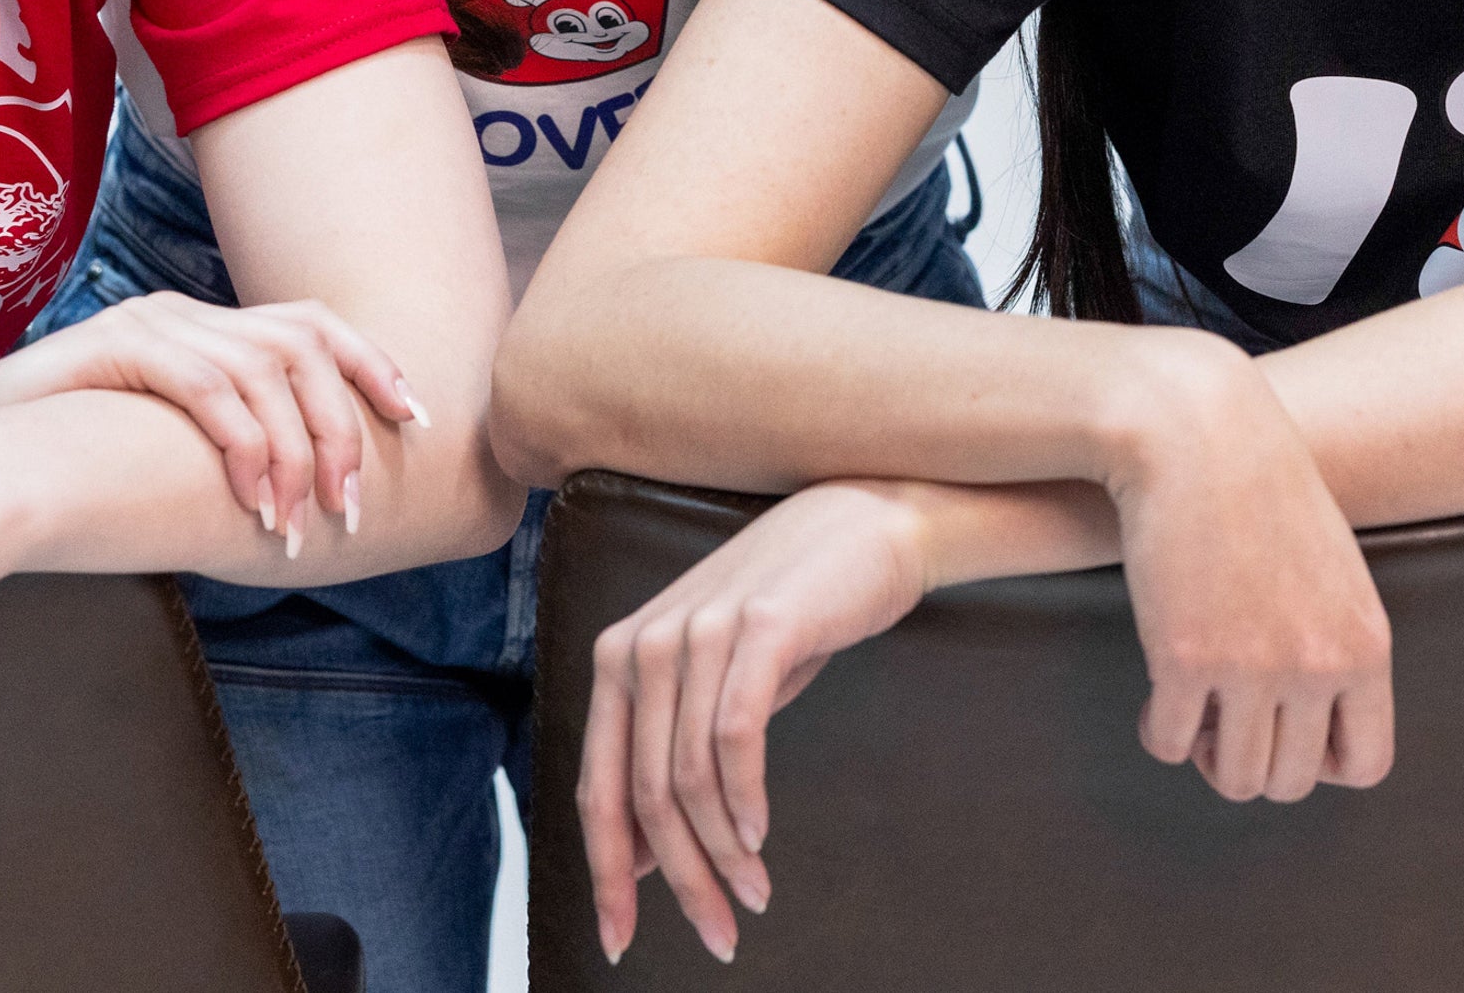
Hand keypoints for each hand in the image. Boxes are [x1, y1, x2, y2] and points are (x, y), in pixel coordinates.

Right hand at [0, 288, 417, 562]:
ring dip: (294, 454)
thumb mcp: (166, 440)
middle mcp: (188, 312)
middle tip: (351, 506)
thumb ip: (224, 441)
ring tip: (296, 524)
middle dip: (341, 429)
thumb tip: (301, 491)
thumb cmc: (69, 457)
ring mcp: (154, 322)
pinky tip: (250, 502)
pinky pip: (208, 388)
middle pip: (304, 346)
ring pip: (264, 370)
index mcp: (207, 326)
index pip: (314, 325)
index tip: (415, 423)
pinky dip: (243, 447)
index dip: (374, 366)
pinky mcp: (119, 344)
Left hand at [577, 479, 934, 965]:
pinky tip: (760, 837)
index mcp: (620, 658)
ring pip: (688, 776)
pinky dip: (744, 799)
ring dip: (720, 853)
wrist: (865, 523)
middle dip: (678, 880)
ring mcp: (699, 629)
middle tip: (718, 935)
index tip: (621, 939)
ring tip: (753, 894)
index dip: (607, 872)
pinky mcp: (759, 625)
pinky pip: (735, 734)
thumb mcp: (716, 685)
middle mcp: (643, 642)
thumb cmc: (791, 614)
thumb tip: (643, 856)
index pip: (597, 786)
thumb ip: (674, 753)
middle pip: (642, 794)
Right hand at [1103, 329, 1393, 805]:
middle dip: (1257, 761)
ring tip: (1196, 709)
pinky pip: (1169, 743)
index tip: (1287, 730)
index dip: (1322, 762)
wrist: (1195, 430)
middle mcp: (1316, 666)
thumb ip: (1336, 641)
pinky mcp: (1182, 658)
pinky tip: (1158, 694)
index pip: (1367, 763)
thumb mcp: (1334, 565)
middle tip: (1228, 720)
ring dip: (1209, 754)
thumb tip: (1313, 717)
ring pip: (1235, 778)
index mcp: (1364, 644)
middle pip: (1292, 781)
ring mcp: (1250, 668)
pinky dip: (1161, 730)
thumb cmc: (1261, 485)